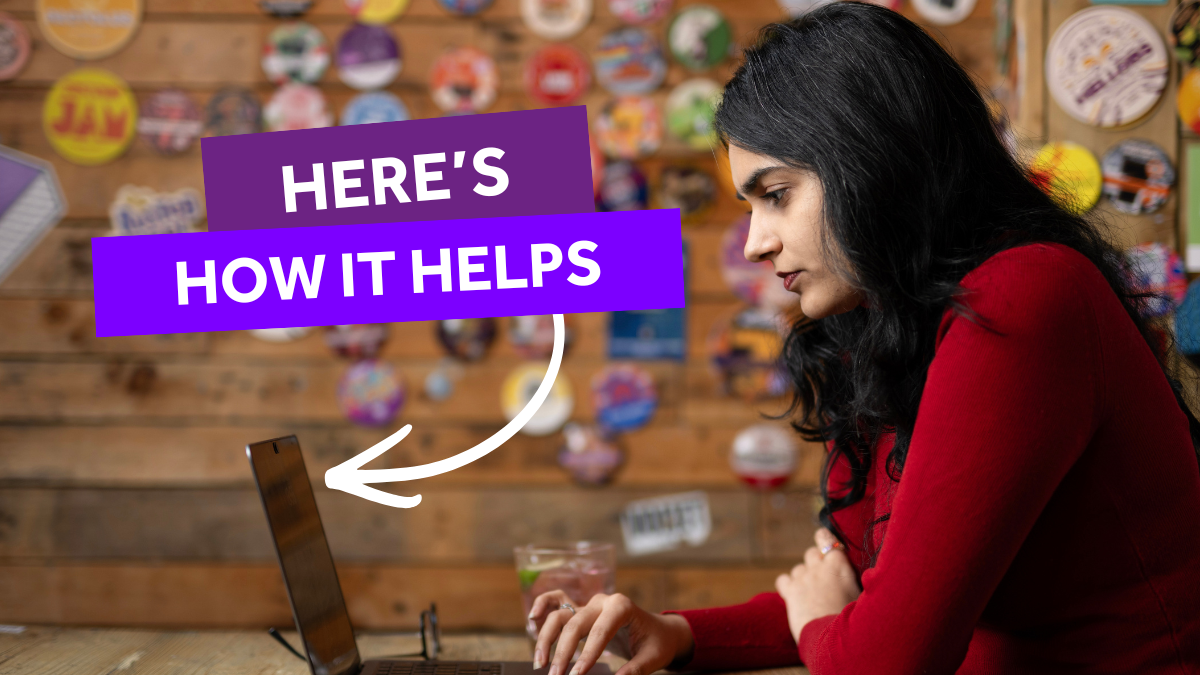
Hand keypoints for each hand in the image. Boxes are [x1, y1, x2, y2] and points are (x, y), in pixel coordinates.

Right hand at [528, 590, 694, 674]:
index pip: (600, 632)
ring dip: (546, 638)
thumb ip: (634, 671)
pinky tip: (532, 619)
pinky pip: (557, 602)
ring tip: (539, 664)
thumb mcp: (652, 658)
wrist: (660, 630)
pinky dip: (543, 606)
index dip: (587, 656)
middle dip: (563, 653)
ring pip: (560, 615)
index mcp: (622, 607)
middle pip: (575, 624)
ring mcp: (589, 604)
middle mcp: (602, 601)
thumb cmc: (657, 643)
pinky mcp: (581, 610)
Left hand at [775, 528, 861, 642]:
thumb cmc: (855, 620)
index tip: (825, 543)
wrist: (836, 640)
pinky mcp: (790, 591)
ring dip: (803, 577)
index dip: (824, 538)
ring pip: (798, 568)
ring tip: (812, 595)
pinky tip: (794, 596)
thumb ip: (854, 578)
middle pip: (811, 553)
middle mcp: (818, 566)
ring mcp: (803, 578)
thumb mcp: (862, 594)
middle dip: (815, 562)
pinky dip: (788, 586)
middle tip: (823, 579)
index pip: (825, 537)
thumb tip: (858, 572)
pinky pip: (783, 580)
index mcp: (839, 564)